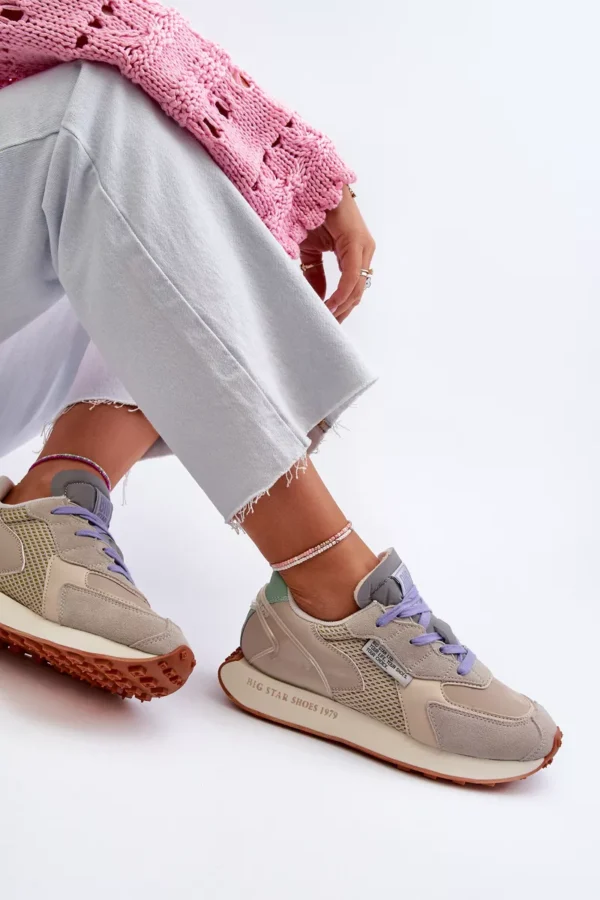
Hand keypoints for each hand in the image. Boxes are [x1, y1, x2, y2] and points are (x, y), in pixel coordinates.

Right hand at [299, 185, 375, 322]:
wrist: (309, 185)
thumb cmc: (309, 213)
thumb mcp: (310, 252)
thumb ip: (314, 276)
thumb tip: (316, 299)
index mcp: (355, 254)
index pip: (352, 291)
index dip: (339, 309)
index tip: (326, 323)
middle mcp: (364, 251)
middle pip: (357, 294)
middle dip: (341, 313)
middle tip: (325, 328)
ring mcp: (363, 247)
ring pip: (357, 288)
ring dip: (341, 307)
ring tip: (324, 319)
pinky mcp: (357, 242)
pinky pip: (352, 275)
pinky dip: (341, 293)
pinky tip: (329, 305)